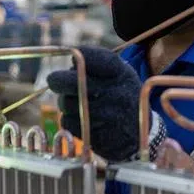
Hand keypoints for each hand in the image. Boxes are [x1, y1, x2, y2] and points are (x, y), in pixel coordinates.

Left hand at [46, 46, 141, 161]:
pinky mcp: (97, 136)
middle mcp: (116, 93)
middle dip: (58, 80)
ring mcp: (107, 116)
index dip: (78, 57)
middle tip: (53, 80)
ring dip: (65, 103)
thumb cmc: (122, 95)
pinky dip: (69, 120)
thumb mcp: (119, 74)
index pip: (90, 58)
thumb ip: (96, 64)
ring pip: (67, 104)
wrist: (139, 131)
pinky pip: (68, 123)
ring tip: (76, 103)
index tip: (73, 60)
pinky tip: (81, 118)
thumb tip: (68, 62)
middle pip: (73, 82)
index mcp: (120, 73)